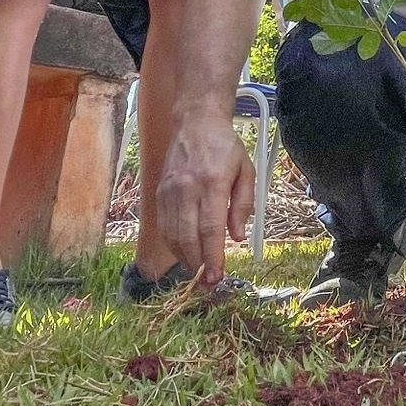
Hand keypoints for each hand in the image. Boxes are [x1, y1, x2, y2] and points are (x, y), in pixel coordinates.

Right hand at [158, 113, 255, 286]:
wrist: (196, 121)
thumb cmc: (225, 147)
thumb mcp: (246, 170)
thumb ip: (243, 205)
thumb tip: (236, 237)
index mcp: (212, 182)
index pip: (210, 228)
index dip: (212, 257)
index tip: (217, 277)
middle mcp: (187, 188)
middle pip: (188, 237)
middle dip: (197, 265)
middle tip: (208, 284)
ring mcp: (169, 191)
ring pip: (172, 235)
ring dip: (185, 259)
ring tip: (198, 272)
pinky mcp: (159, 192)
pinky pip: (163, 226)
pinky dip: (173, 245)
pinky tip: (185, 253)